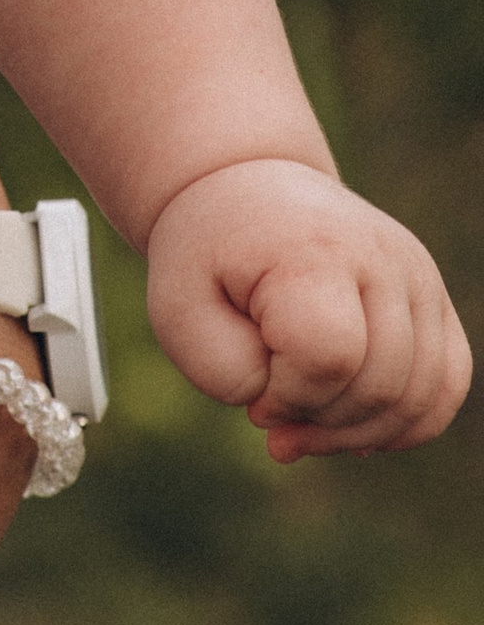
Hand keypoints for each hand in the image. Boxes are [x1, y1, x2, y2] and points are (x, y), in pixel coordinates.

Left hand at [145, 158, 471, 460]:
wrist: (247, 191)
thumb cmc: (209, 255)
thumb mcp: (178, 309)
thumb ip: (224, 373)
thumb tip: (289, 413)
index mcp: (313, 248)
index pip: (329, 357)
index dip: (288, 397)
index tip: (251, 389)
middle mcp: (382, 255)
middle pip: (380, 386)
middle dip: (320, 422)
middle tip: (269, 410)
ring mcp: (418, 275)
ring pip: (420, 397)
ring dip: (358, 433)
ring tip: (304, 421)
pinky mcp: (434, 299)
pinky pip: (447, 386)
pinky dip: (403, 423)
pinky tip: (351, 426)